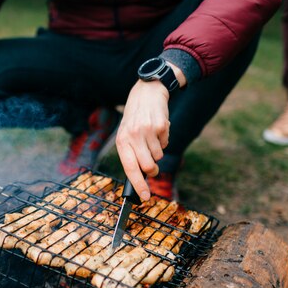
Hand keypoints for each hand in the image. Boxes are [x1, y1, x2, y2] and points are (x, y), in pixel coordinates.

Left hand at [115, 79, 169, 201]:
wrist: (147, 92)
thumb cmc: (135, 116)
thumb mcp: (126, 132)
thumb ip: (131, 152)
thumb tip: (141, 174)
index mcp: (122, 140)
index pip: (130, 168)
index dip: (138, 184)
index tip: (145, 196)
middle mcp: (133, 136)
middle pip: (148, 166)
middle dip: (153, 169)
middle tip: (153, 166)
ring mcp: (147, 131)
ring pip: (159, 156)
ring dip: (157, 150)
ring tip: (151, 137)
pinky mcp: (161, 126)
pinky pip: (166, 143)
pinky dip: (163, 139)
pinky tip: (158, 129)